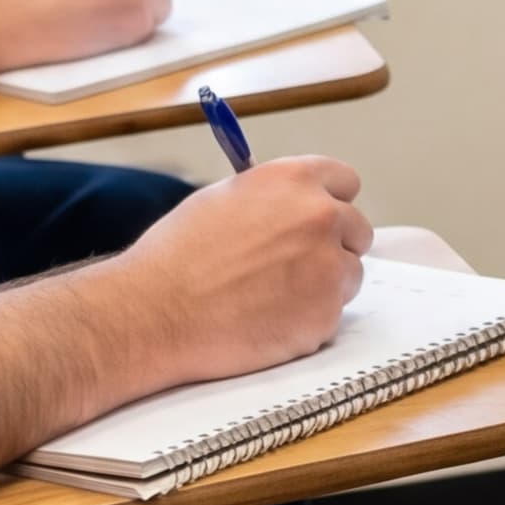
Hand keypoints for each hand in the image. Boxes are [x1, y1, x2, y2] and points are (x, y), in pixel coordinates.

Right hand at [102, 154, 371, 393]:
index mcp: (297, 180)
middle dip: (330, 247)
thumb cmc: (175, 257)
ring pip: (348, 275)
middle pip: (355, 230)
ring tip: (269, 299)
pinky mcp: (324, 315)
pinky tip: (265, 324)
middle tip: (291, 269)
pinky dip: (306, 322)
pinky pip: (331, 316)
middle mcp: (322, 216)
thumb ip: (274, 197)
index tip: (317, 222)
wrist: (150, 315)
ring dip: (322, 286)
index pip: (346, 183)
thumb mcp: (225, 199)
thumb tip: (296, 203)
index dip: (329, 204)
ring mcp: (329, 267)